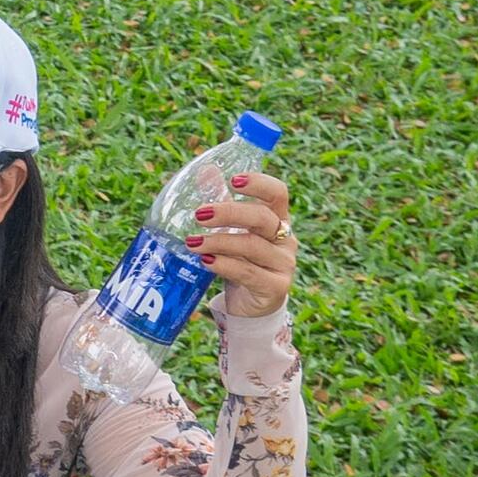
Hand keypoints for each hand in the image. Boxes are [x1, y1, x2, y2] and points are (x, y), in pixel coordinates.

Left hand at [188, 171, 297, 315]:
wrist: (250, 306)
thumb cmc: (241, 260)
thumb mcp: (231, 230)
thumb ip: (221, 201)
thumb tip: (205, 170)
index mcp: (277, 218)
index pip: (277, 193)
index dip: (258, 183)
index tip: (233, 180)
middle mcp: (285, 239)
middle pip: (261, 218)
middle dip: (229, 213)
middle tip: (199, 214)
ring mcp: (283, 264)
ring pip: (252, 246)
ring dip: (218, 242)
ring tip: (192, 242)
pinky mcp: (275, 287)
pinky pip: (248, 273)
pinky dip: (224, 265)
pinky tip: (205, 261)